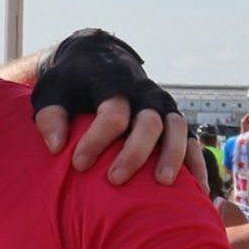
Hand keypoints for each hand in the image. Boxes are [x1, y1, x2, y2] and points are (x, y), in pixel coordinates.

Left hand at [31, 29, 201, 186]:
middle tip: (115, 179)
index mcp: (113, 82)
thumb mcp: (53, 92)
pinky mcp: (174, 118)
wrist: (98, 59)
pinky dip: (197, 163)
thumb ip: (51, 116)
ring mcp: (163, 104)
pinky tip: (197, 189)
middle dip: (134, 153)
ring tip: (162, 184)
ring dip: (172, 156)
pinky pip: (191, 140)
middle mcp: (143, 92)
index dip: (96, 140)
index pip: (111, 113)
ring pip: (176, 128)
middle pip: (148, 122)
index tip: (78, 164)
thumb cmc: (71, 83)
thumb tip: (56, 147)